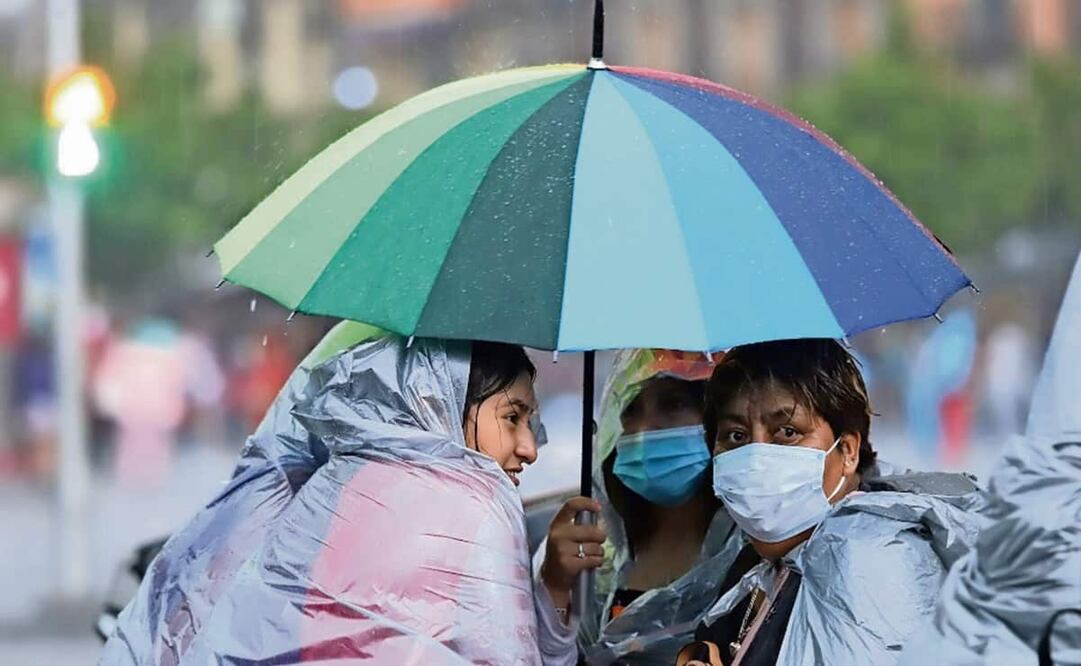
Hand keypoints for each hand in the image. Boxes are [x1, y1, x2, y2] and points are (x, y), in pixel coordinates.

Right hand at [540, 496, 606, 610]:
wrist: (551, 579)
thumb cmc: (562, 555)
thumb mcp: (564, 537)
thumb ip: (578, 527)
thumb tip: (598, 520)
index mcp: (558, 524)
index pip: (571, 506)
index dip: (587, 503)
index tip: (598, 507)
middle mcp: (558, 535)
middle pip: (591, 530)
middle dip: (600, 537)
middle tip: (598, 541)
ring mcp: (562, 549)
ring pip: (594, 546)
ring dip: (598, 552)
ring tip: (591, 555)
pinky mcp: (568, 563)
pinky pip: (593, 559)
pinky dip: (597, 561)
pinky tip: (591, 563)